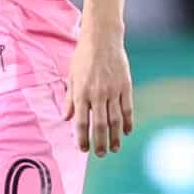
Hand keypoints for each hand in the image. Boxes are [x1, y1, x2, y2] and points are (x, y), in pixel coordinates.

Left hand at [65, 31, 133, 156]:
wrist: (102, 39)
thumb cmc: (83, 58)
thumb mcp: (71, 77)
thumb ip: (69, 99)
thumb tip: (65, 118)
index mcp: (81, 93)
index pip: (81, 122)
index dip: (82, 138)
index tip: (83, 149)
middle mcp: (97, 94)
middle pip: (100, 125)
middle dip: (100, 142)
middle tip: (100, 154)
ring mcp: (113, 91)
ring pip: (115, 120)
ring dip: (115, 137)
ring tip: (114, 149)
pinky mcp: (126, 86)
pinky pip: (127, 109)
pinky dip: (127, 122)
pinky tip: (126, 132)